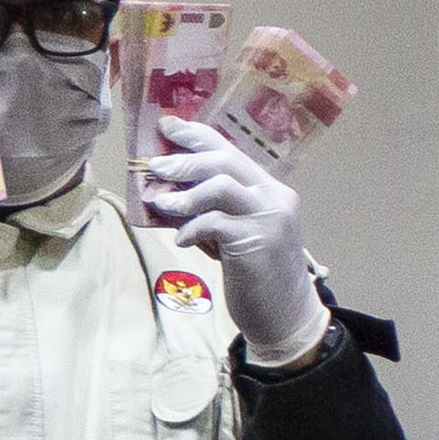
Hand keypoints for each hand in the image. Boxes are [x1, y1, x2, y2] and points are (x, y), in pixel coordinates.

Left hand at [144, 117, 326, 359]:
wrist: (284, 313)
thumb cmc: (253, 272)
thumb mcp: (233, 233)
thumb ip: (211, 210)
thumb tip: (167, 193)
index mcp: (268, 189)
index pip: (230, 150)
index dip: (196, 135)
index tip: (166, 126)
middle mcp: (273, 196)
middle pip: (225, 162)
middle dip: (185, 160)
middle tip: (154, 166)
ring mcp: (269, 217)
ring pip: (222, 186)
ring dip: (185, 193)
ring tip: (160, 203)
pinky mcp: (258, 241)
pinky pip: (216, 223)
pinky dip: (192, 228)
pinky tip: (180, 241)